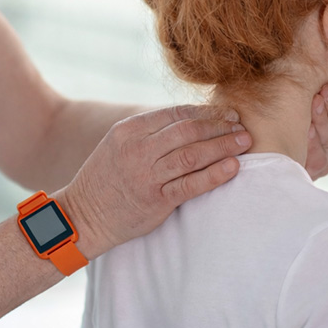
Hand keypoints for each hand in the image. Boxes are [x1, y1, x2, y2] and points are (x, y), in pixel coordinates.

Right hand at [58, 104, 250, 258]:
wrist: (83, 216)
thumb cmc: (106, 179)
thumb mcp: (119, 145)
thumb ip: (150, 132)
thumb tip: (191, 121)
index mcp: (128, 130)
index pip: (175, 113)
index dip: (206, 111)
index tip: (227, 113)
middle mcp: (137, 149)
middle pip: (188, 130)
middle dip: (220, 126)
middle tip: (242, 127)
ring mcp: (146, 175)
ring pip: (193, 154)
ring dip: (223, 146)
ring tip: (244, 142)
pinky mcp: (155, 200)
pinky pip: (191, 184)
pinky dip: (215, 174)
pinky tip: (233, 167)